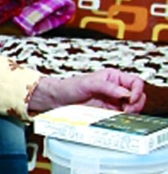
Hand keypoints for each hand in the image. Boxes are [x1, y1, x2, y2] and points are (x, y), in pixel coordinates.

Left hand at [30, 68, 145, 113]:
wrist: (58, 100)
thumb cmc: (70, 87)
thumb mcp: (89, 83)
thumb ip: (108, 87)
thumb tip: (125, 93)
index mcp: (113, 77)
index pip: (135, 82)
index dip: (137, 91)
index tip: (130, 99)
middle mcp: (116, 89)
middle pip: (138, 96)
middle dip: (136, 103)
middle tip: (126, 109)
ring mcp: (114, 102)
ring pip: (133, 108)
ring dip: (131, 112)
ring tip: (121, 114)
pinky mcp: (109, 113)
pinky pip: (123, 117)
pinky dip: (123, 119)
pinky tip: (116, 119)